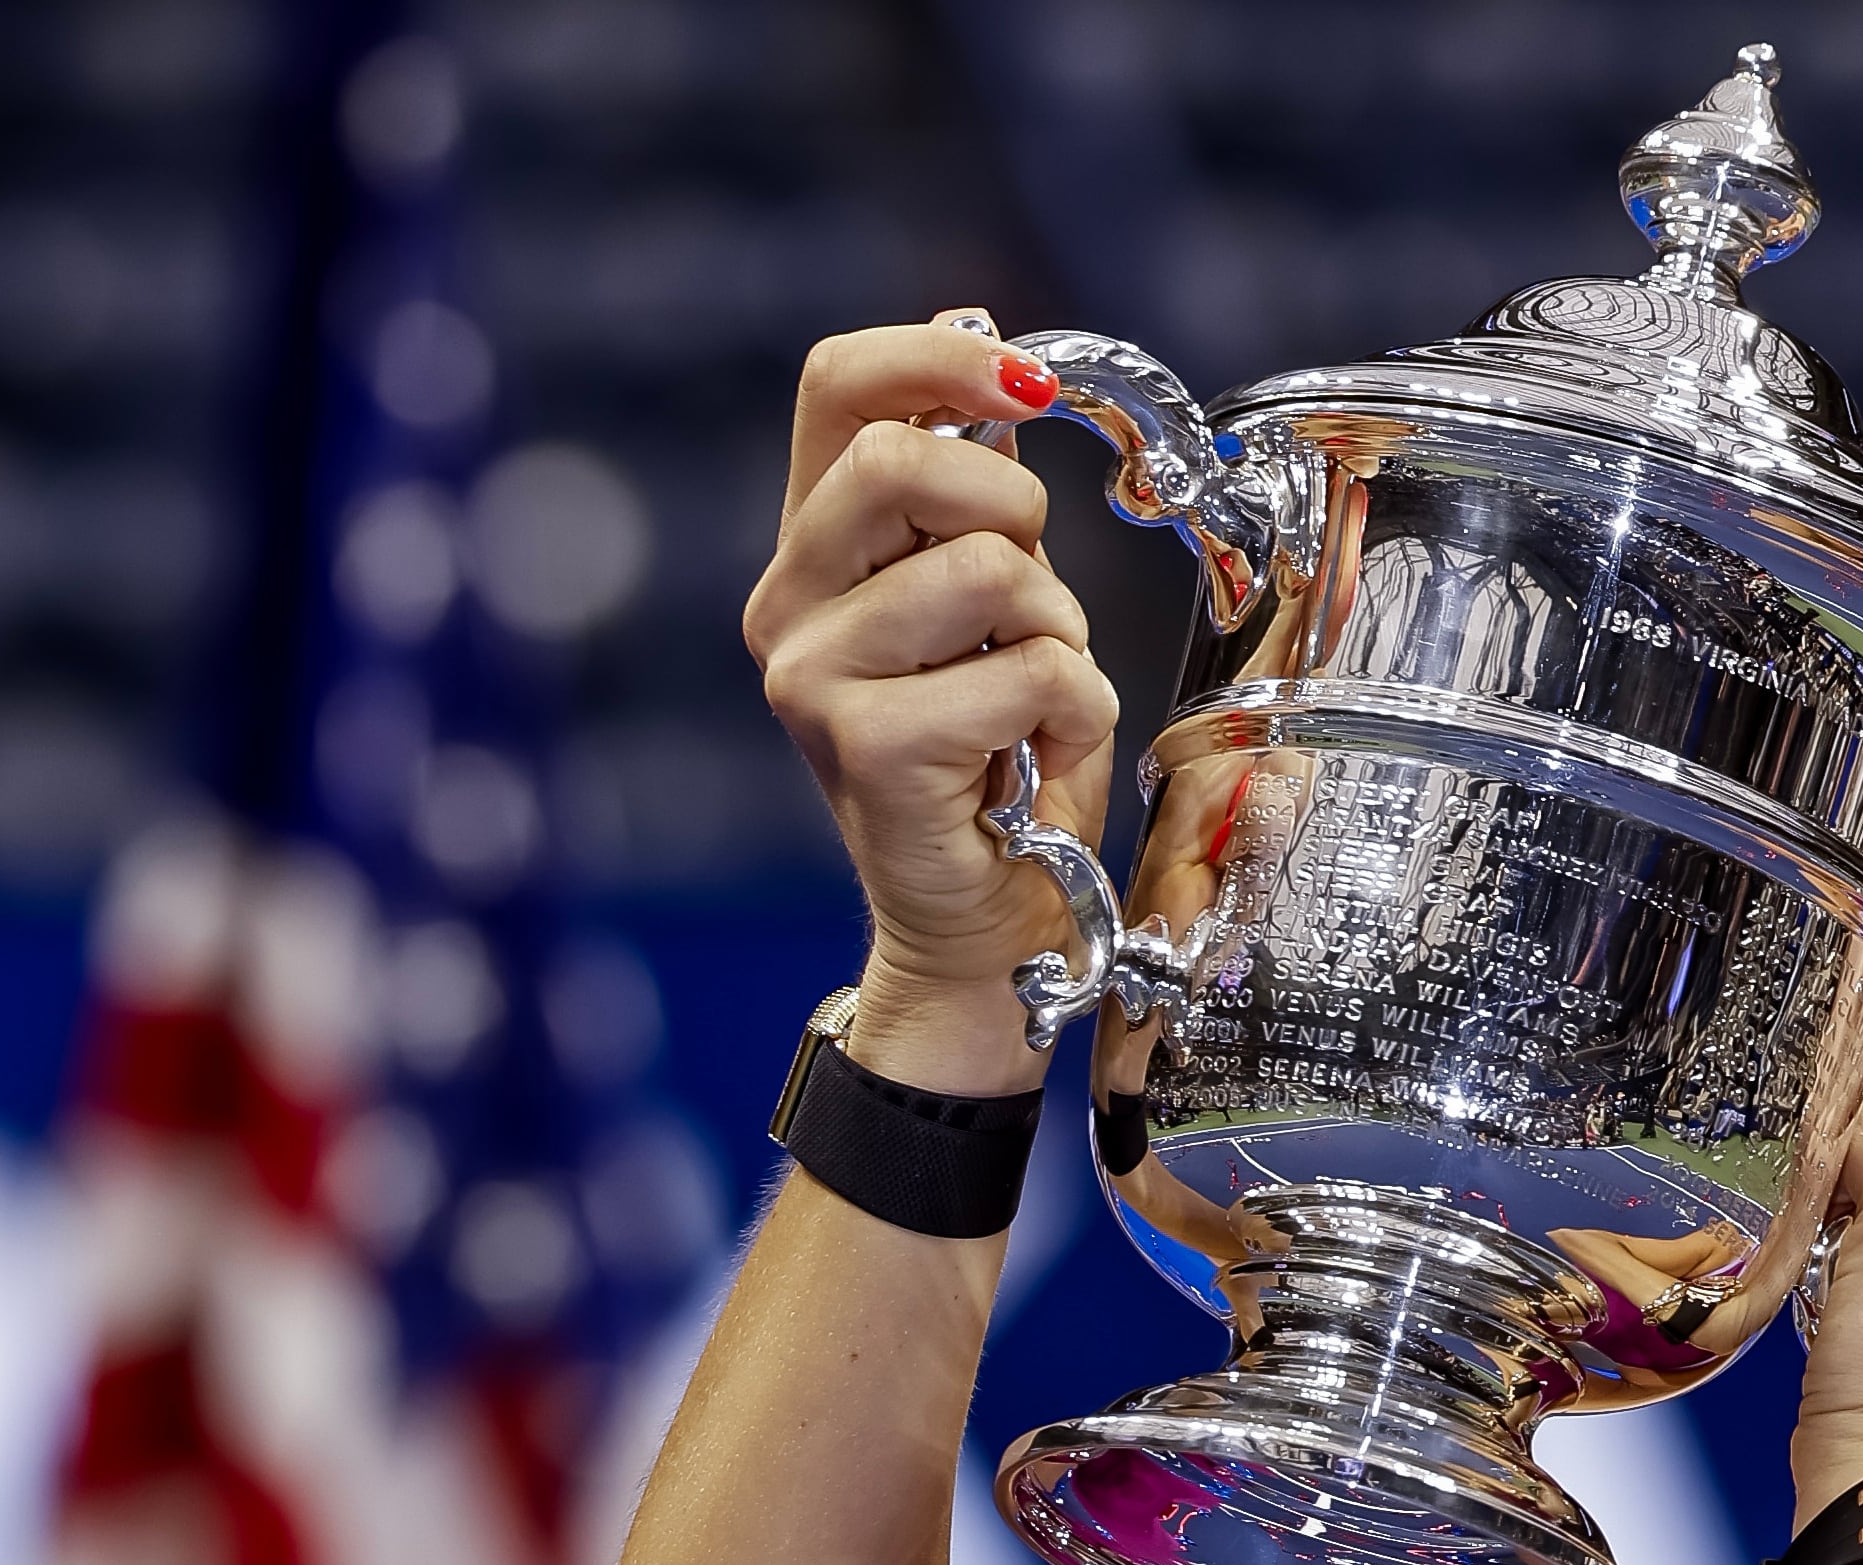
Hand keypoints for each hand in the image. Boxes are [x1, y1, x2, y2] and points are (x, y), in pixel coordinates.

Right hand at [743, 308, 1117, 1090]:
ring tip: (1034, 701)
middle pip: (901, 458)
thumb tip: (988, 344)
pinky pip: (1030, 672)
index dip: (940, 356)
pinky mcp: (868, 749)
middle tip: (1033, 604)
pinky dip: (1074, 714)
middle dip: (1015, 513)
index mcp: (816, 550)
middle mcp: (788, 605)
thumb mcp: (998, 605)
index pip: (838, 384)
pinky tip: (1036, 761)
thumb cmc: (1000, 762)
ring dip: (1057, 633)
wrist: (986, 923)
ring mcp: (812, 677)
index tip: (1029, 385)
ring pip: (988, 571)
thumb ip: (977, 499)